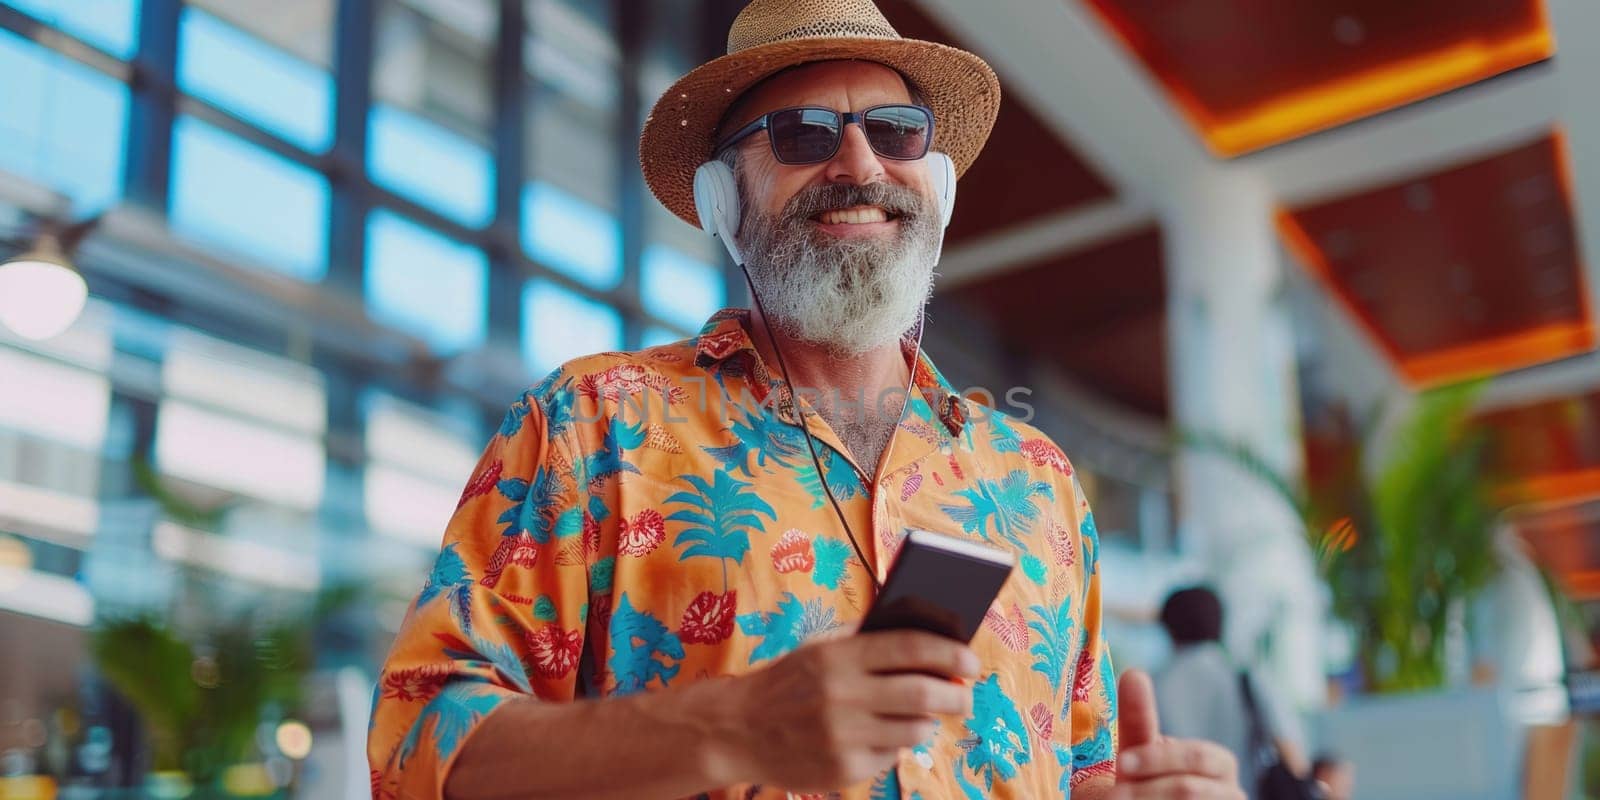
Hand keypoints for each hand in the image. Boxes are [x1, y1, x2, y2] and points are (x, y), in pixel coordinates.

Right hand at [715, 630, 977, 791]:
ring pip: (914, 729)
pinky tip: (882, 735)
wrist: (738, 729)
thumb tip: (931, 640)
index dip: (950, 651)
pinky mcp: (843, 769)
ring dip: (928, 721)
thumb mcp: (819, 648)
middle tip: (966, 694)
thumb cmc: (789, 682)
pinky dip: (896, 745)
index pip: (911, 647)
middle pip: (922, 692)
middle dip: (956, 694)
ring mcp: (842, 735)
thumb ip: (866, 640)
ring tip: (925, 713)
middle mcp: (841, 695)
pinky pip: (891, 757)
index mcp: (838, 656)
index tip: (971, 659)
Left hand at [1109, 669, 1243, 799]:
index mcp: (1217, 764)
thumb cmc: (1142, 785)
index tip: (1120, 764)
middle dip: (1145, 791)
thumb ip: (1139, 720)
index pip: (1197, 756)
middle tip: (1113, 797)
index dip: (1157, 759)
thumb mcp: (1139, 755)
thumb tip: (1135, 672)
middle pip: (1190, 790)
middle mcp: (1231, 793)